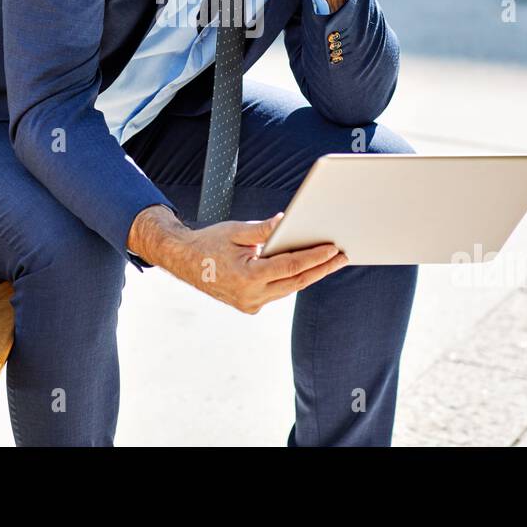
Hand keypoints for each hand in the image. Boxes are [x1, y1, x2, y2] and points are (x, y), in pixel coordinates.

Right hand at [129, 207, 347, 313]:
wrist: (184, 262)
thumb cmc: (209, 243)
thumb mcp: (236, 231)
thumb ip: (263, 230)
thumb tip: (286, 221)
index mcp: (248, 276)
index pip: (290, 267)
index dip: (314, 258)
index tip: (333, 249)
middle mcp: (251, 296)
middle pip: (296, 282)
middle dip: (321, 268)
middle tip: (342, 256)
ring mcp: (250, 304)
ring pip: (288, 289)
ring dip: (308, 275)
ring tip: (329, 260)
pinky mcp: (249, 306)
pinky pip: (277, 292)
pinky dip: (291, 280)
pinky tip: (305, 268)